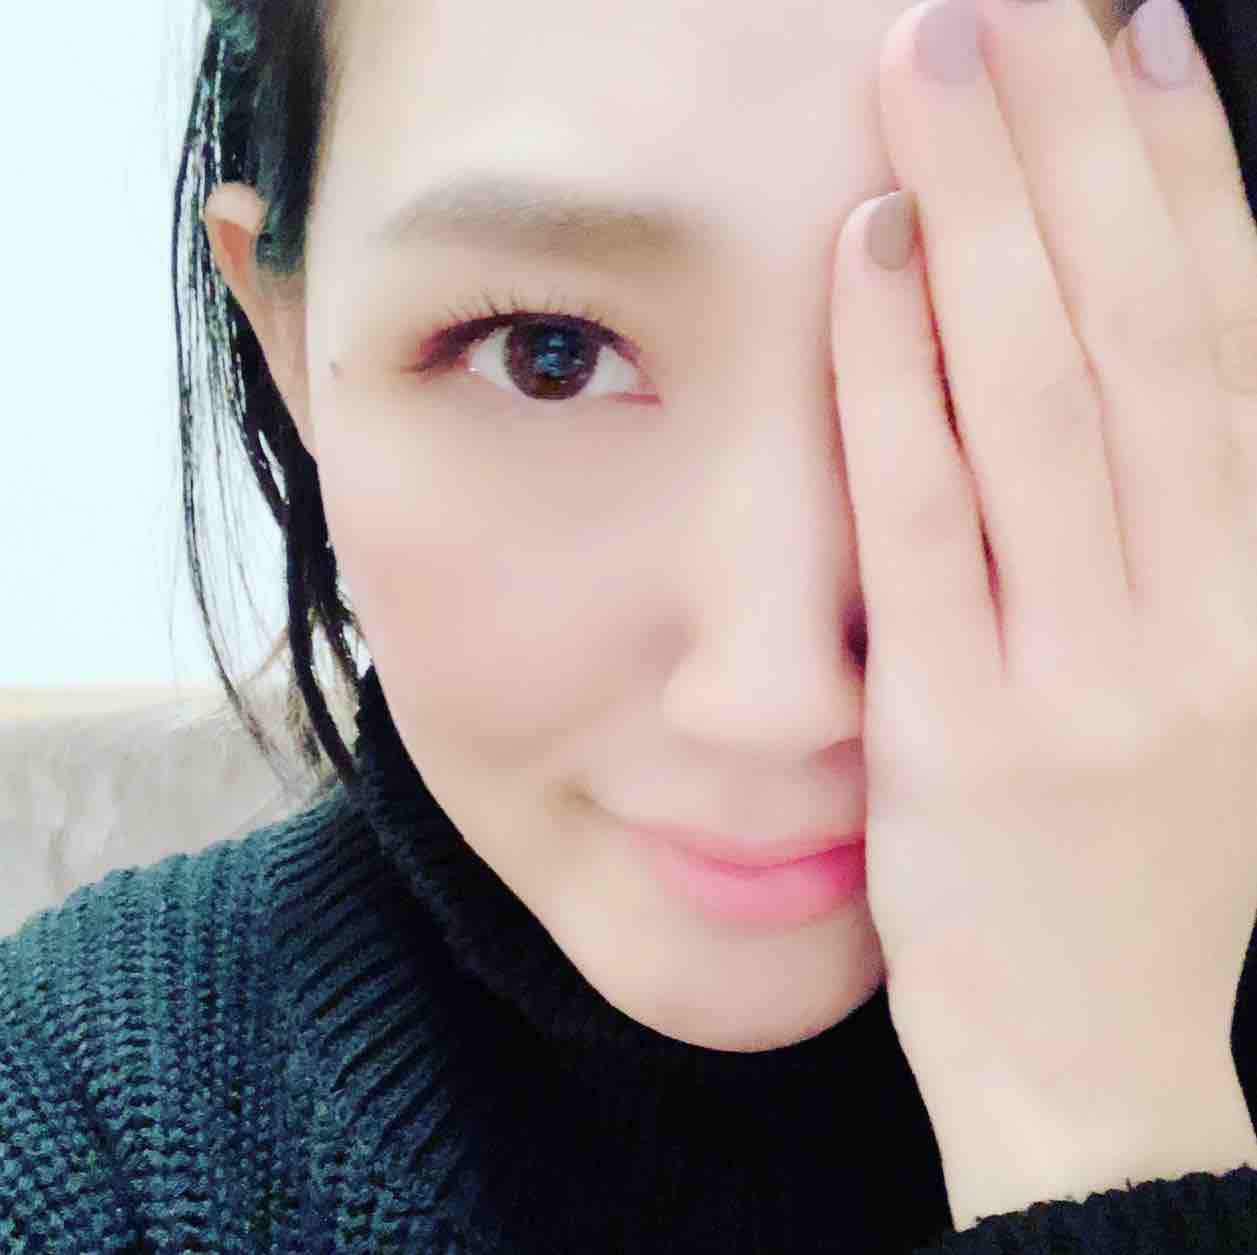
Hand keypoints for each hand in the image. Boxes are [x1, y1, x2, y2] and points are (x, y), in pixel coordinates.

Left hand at [832, 0, 1256, 1221]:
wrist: (1112, 1079)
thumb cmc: (1135, 888)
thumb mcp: (1190, 705)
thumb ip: (1158, 549)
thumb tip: (1109, 379)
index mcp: (1252, 591)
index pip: (1220, 335)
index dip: (1184, 173)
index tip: (1135, 42)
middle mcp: (1192, 607)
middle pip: (1136, 325)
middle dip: (1078, 144)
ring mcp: (1083, 668)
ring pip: (1045, 393)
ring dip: (990, 211)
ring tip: (937, 63)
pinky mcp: (967, 734)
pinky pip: (929, 519)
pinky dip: (898, 376)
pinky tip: (867, 252)